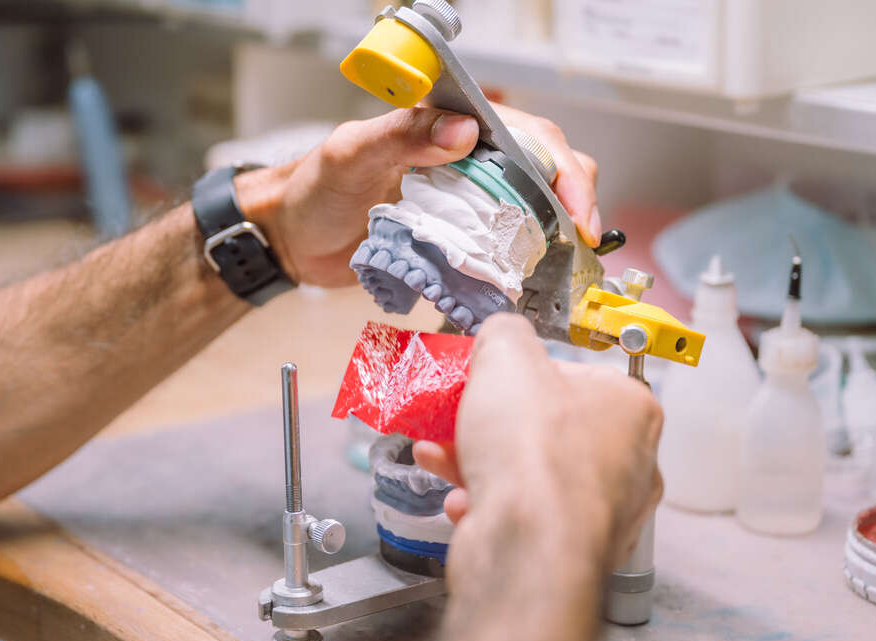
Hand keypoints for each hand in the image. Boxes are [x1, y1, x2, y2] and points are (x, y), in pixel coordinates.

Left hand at [236, 106, 599, 287]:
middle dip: (573, 199)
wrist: (292, 239)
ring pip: (529, 209)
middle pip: (542, 169)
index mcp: (448, 127)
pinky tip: (532, 277)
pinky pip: (501, 245)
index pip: (525, 134)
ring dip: (554, 233)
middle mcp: (466, 161)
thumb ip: (403, 135)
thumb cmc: (314, 190)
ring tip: (567, 263)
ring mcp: (463, 201)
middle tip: (583, 239)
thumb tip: (465, 132)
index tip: (577, 207)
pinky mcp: (455, 238)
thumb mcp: (352, 154)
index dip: (561, 167)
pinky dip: (522, 261)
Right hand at [414, 313, 661, 566]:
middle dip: (492, 423)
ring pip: (532, 474)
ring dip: (479, 462)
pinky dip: (489, 504)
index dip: (525, 376)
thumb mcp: (505, 358)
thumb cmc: (535, 457)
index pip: (575, 376)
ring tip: (442, 455)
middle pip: (548, 427)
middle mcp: (630, 464)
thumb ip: (503, 334)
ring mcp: (603, 513)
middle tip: (460, 416)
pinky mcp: (570, 550)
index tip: (491, 378)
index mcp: (631, 409)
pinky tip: (463, 500)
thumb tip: (499, 335)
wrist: (526, 547)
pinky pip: (524, 515)